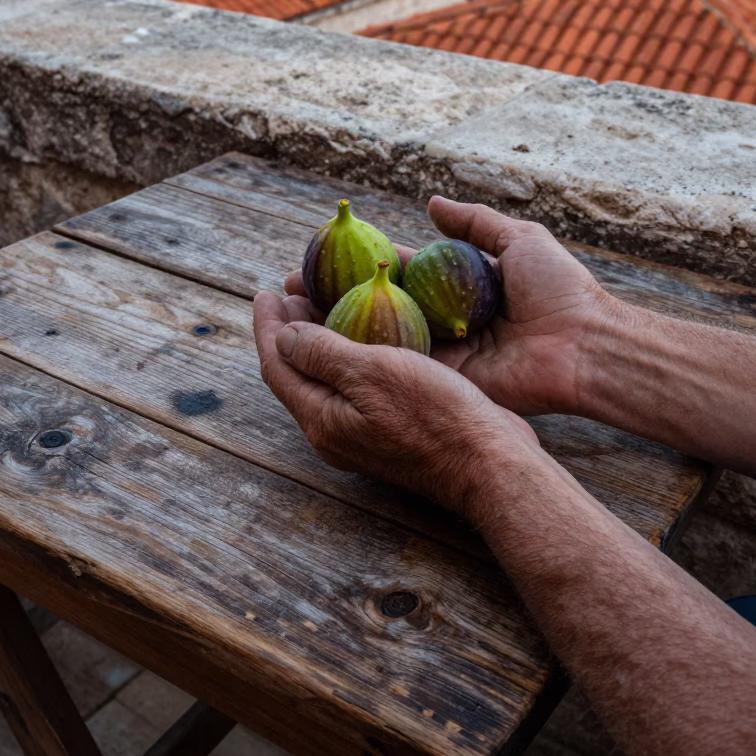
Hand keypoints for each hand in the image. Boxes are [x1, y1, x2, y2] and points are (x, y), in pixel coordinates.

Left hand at [253, 291, 537, 518]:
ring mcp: (365, 432)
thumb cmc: (433, 415)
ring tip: (325, 303)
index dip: (268, 327)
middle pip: (299, 374)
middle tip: (293, 291)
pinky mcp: (394, 428)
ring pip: (330, 379)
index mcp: (322, 418)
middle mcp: (336, 430)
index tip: (265, 292)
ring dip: (322, 340)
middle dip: (290, 332)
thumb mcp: (371, 373)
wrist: (490, 464)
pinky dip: (353, 353)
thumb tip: (282, 336)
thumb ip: (321, 352)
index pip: (277, 366)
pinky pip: (359, 385)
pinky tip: (373, 333)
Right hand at [285, 198, 616, 417]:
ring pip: (378, 338)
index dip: (357, 264)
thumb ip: (473, 222)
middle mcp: (441, 320)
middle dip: (332, 297)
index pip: (395, 274)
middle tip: (290, 287)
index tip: (317, 254)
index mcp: (456, 289)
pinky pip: (398, 365)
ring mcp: (441, 353)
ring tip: (290, 313)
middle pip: (376, 307)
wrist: (584, 344)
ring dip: (334, 326)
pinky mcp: (445, 381)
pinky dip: (362, 354)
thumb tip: (431, 202)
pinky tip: (321, 341)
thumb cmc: (559, 289)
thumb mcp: (517, 239)